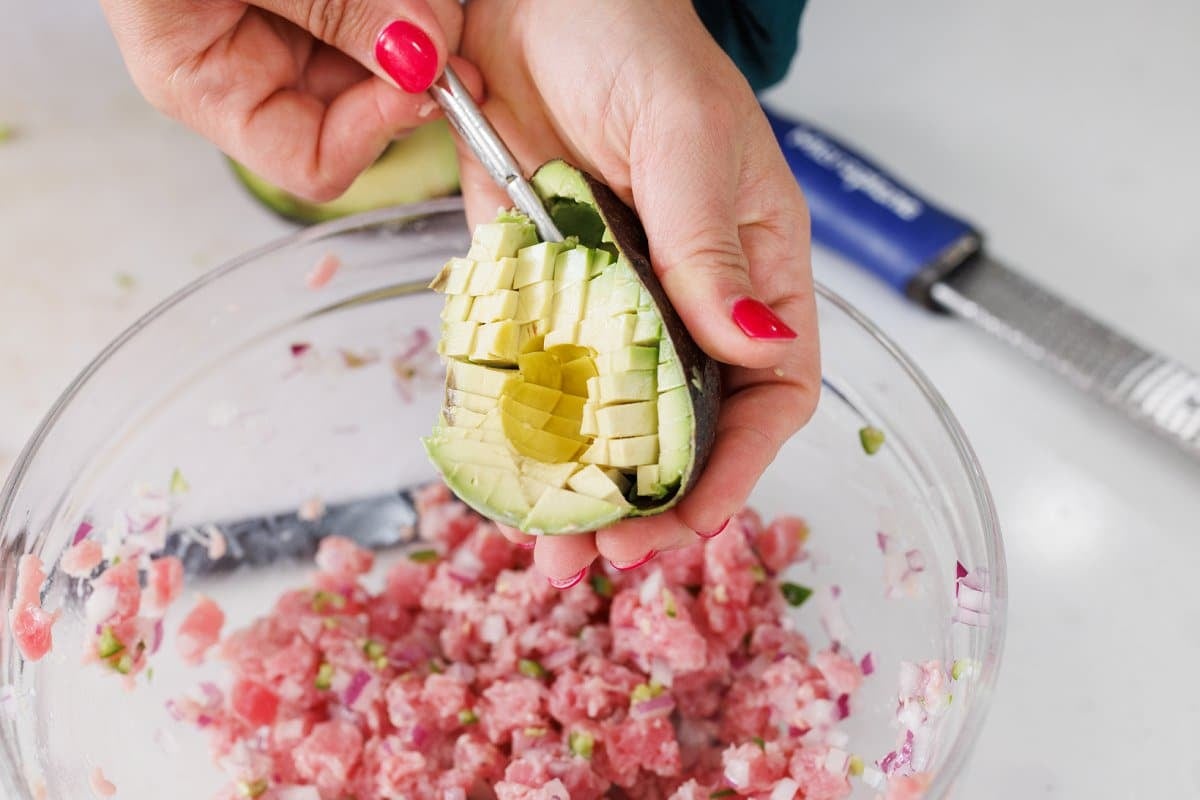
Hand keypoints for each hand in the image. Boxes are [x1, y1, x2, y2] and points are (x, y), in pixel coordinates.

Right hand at [99, 0, 477, 199]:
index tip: (424, 75)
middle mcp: (251, 65)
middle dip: (411, 65)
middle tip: (440, 14)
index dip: (378, 128)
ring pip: (384, 49)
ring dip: (416, 19)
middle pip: (365, 106)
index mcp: (207, 86)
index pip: (314, 162)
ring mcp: (289, 23)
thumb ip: (328, 8)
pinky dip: (408, 1)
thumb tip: (418, 56)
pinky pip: (379, 9)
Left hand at [458, 1, 819, 582]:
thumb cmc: (631, 38)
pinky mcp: (528, 284)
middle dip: (649, 496)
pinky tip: (497, 471)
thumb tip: (755, 347)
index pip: (770, 388)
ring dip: (574, 484)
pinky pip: (524, 370)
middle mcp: (677, 294)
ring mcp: (599, 296)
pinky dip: (512, 425)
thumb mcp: (685, 138)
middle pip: (677, 420)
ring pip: (597, 414)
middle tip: (609, 554)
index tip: (693, 517)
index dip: (741, 464)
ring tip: (547, 544)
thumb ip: (711, 245)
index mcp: (746, 262)